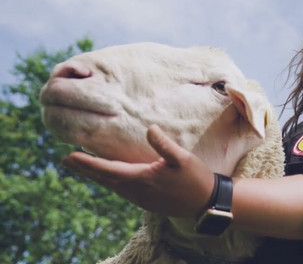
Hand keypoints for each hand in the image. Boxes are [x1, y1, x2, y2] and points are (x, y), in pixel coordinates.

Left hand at [61, 124, 213, 217]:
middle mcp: (136, 191)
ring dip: (97, 175)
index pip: (107, 169)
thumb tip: (149, 129)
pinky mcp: (147, 201)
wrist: (205, 204)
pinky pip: (122, 190)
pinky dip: (110, 181)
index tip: (69, 156)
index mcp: (141, 178)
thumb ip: (164, 144)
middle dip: (85, 169)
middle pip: (104, 179)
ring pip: (112, 186)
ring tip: (84, 166)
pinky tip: (111, 177)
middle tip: (66, 161)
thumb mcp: (183, 158)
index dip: (87, 163)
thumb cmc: (196, 179)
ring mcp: (140, 198)